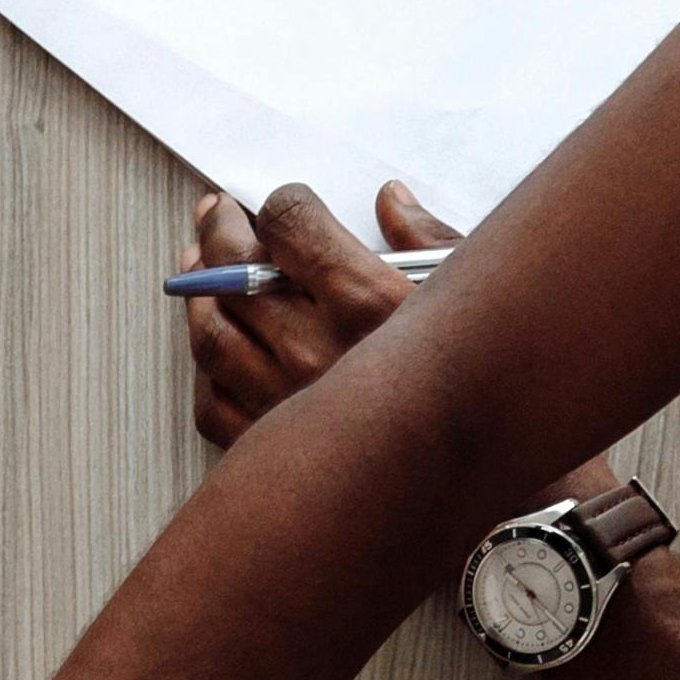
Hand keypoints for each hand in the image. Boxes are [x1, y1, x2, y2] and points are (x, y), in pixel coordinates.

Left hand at [182, 177, 459, 448]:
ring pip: (213, 335)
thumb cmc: (482, 382)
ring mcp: (287, 405)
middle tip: (217, 216)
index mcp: (367, 303)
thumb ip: (428, 241)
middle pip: (236, 272)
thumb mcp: (472, 297)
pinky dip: (205, 367)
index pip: (289, 224)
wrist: (473, 478)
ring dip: (198, 293)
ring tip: (197, 264)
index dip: (280, 204)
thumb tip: (390, 201)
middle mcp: (317, 353)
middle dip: (221, 232)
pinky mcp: (274, 451)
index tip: (283, 207)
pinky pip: (213, 404)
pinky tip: (214, 340)